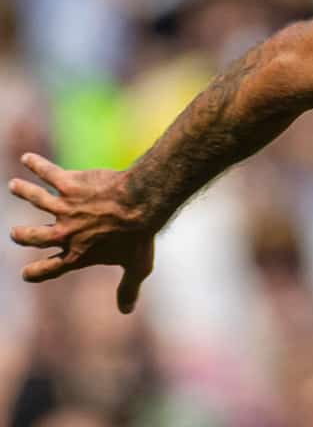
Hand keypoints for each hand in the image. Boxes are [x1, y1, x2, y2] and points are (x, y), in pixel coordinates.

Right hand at [9, 153, 155, 312]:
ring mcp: (64, 208)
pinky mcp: (70, 184)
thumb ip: (128, 288)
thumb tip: (127, 310)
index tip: (26, 274)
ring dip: (24, 192)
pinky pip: (49, 173)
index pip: (49, 269)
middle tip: (15, 232)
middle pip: (33, 237)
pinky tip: (28, 158)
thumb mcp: (136, 267)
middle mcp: (64, 233)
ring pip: (35, 199)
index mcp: (77, 254)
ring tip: (15, 186)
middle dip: (22, 235)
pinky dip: (37, 165)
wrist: (141, 203)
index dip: (36, 273)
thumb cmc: (140, 236)